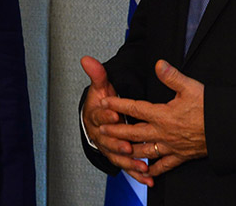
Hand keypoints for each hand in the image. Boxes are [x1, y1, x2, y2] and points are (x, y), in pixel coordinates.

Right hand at [80, 56, 151, 185]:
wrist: (98, 120)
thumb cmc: (102, 102)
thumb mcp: (100, 86)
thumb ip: (97, 74)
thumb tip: (87, 59)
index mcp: (96, 116)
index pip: (99, 115)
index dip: (106, 115)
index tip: (114, 114)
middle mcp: (101, 134)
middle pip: (107, 140)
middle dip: (117, 142)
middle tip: (127, 144)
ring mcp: (109, 146)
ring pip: (117, 155)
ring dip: (128, 161)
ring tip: (140, 164)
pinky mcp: (119, 156)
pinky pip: (127, 165)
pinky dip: (136, 172)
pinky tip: (148, 177)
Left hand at [100, 59, 206, 176]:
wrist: (228, 129)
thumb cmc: (210, 107)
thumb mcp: (191, 87)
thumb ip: (172, 76)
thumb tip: (158, 64)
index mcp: (163, 115)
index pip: (135, 109)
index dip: (118, 105)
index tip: (105, 102)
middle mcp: (164, 132)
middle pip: (134, 133)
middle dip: (116, 131)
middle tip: (101, 130)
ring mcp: (171, 146)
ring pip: (144, 151)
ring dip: (128, 150)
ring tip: (115, 150)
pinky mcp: (181, 156)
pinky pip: (164, 166)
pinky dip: (153, 170)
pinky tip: (146, 172)